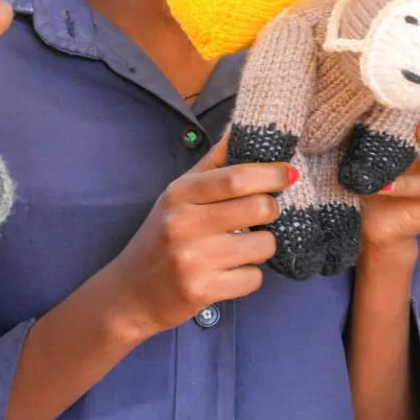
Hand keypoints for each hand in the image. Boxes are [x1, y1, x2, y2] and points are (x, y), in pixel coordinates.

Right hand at [101, 140, 291, 341]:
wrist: (131, 292)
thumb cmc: (163, 236)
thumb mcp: (178, 195)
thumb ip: (212, 164)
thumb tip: (242, 127)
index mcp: (180, 195)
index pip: (236, 177)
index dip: (270, 173)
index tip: (288, 173)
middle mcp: (184, 225)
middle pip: (259, 208)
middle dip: (272, 209)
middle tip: (262, 213)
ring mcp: (193, 260)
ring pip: (263, 245)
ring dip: (261, 246)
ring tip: (241, 246)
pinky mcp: (202, 291)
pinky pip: (253, 278)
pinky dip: (248, 275)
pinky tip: (229, 272)